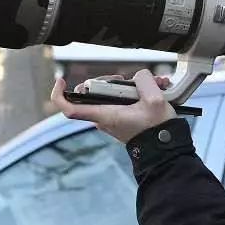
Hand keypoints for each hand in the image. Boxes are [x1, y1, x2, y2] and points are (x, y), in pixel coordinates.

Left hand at [51, 69, 176, 143]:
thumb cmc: (156, 129)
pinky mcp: (122, 116)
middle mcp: (104, 117)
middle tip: (128, 80)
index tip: (61, 80)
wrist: (165, 147)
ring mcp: (113, 117)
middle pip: (95, 91)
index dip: (60, 94)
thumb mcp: (154, 99)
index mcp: (105, 115)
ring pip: (112, 92)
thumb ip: (143, 80)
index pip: (70, 108)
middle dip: (113, 80)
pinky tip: (157, 88)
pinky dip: (137, 92)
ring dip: (132, 85)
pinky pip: (123, 98)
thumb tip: (139, 76)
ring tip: (156, 83)